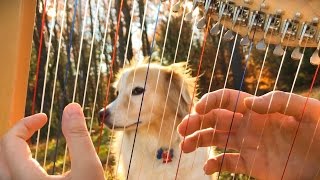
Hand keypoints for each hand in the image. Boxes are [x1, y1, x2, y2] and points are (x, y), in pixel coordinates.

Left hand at [0, 103, 104, 179]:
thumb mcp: (88, 169)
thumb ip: (79, 137)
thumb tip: (72, 107)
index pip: (10, 142)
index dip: (25, 123)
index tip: (44, 118)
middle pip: (1, 155)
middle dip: (16, 135)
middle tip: (35, 126)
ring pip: (3, 169)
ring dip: (12, 151)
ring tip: (30, 142)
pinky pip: (10, 178)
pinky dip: (16, 165)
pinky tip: (34, 164)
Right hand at [178, 89, 319, 178]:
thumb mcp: (306, 110)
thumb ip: (278, 101)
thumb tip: (247, 104)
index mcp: (258, 110)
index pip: (227, 100)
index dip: (210, 101)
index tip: (197, 109)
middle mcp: (249, 126)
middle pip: (215, 120)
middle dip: (196, 122)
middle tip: (181, 130)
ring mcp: (248, 145)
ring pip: (216, 140)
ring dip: (198, 141)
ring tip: (185, 147)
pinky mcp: (251, 165)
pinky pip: (228, 163)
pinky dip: (214, 165)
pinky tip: (208, 169)